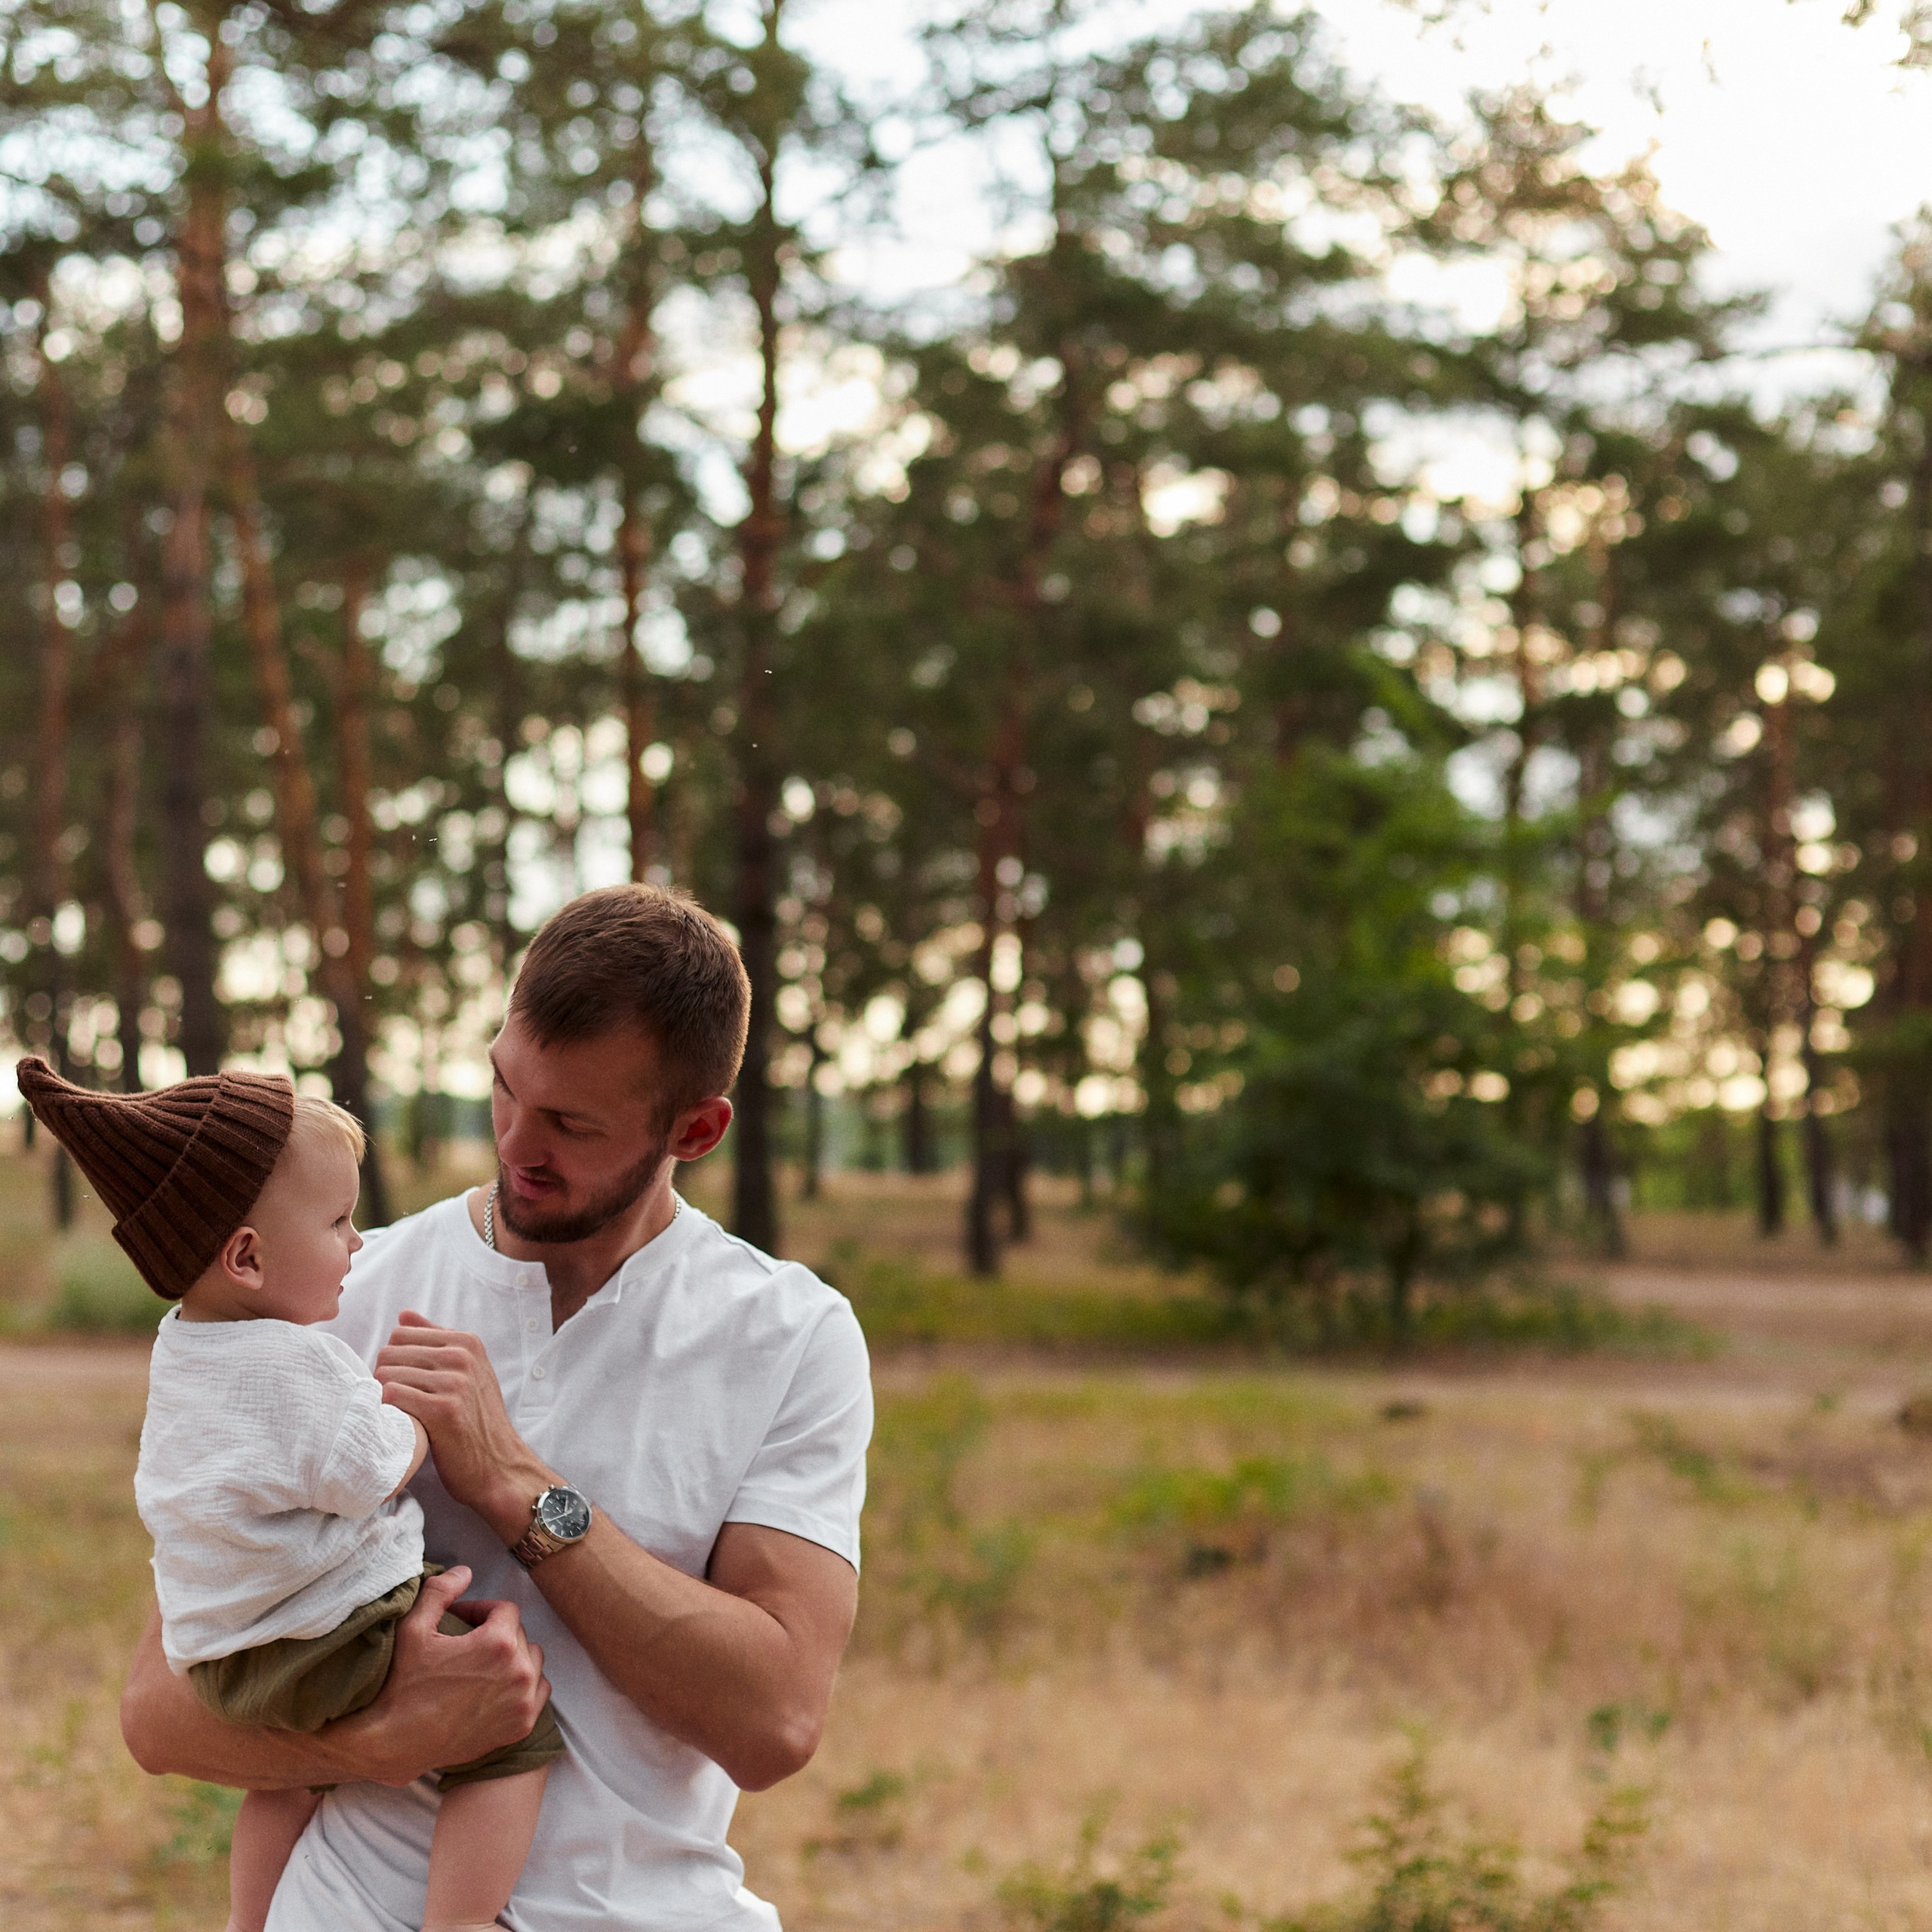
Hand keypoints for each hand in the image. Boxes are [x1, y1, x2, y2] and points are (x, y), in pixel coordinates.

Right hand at [350, 1566, 550, 1784]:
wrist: (395, 1744)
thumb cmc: (401, 1685)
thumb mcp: (413, 1628)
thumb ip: (440, 1590)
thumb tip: (465, 1571)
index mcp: (498, 1643)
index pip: (505, 1610)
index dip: (481, 1611)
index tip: (461, 1621)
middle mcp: (519, 1672)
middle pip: (518, 1634)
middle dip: (495, 1633)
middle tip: (466, 1643)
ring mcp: (523, 1702)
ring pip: (531, 1661)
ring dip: (513, 1657)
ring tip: (483, 1664)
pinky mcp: (520, 1727)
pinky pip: (538, 1692)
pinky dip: (524, 1686)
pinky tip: (498, 1688)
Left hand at [375, 1312, 545, 1531]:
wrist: (498, 1465)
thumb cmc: (476, 1420)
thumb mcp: (466, 1371)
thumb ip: (435, 1340)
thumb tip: (404, 1314)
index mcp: (467, 1342)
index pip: (401, 1332)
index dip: (395, 1358)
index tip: (406, 1381)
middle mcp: (462, 1357)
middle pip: (389, 1351)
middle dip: (386, 1376)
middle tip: (400, 1402)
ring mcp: (454, 1382)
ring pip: (386, 1373)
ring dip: (384, 1396)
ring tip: (401, 1413)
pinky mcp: (442, 1410)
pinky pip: (390, 1395)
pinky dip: (388, 1410)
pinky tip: (402, 1423)